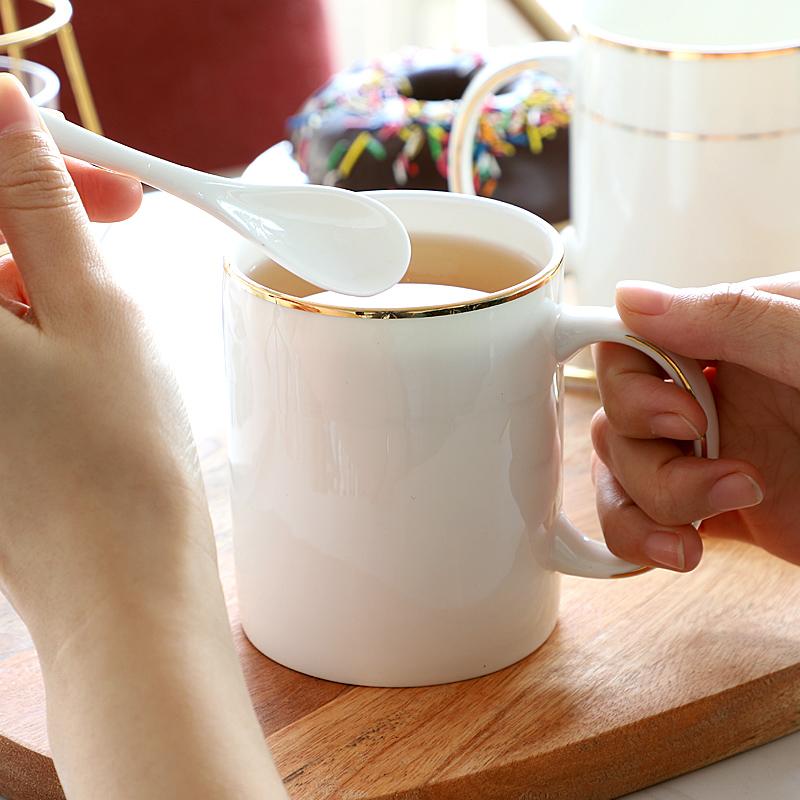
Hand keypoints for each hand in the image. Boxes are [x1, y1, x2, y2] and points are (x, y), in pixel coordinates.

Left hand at [0, 76, 285, 797]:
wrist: (121, 585)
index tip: (84, 166)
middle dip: (32, 208)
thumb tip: (5, 112)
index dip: (12, 152)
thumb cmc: (118, 463)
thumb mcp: (94, 310)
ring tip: (111, 303)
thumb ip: (38, 204)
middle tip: (119, 215)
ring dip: (39, 264)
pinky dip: (31, 314)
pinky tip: (84, 342)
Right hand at [592, 275, 799, 571]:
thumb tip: (631, 298)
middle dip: (651, 452)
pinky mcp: (718, 512)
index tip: (680, 414)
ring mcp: (714, 454)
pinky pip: (640, 517)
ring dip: (650, 503)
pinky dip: (639, 537)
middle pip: (620, 414)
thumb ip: (734, 321)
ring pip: (622, 469)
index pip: (634, 342)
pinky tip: (677, 550)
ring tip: (709, 524)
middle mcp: (717, 394)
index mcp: (739, 337)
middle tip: (714, 462)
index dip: (632, 382)